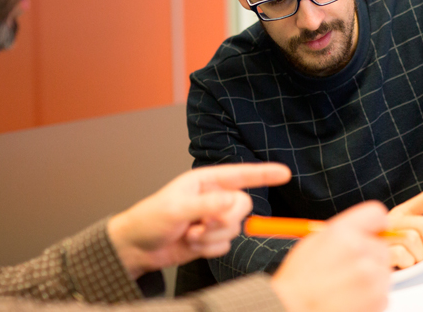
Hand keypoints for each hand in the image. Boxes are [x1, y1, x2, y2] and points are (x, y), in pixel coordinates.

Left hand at [107, 163, 290, 278]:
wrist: (137, 248)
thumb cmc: (150, 219)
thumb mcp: (177, 208)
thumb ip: (208, 205)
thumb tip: (235, 201)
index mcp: (205, 181)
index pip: (241, 174)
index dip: (264, 174)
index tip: (285, 173)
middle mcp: (213, 198)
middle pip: (242, 207)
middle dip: (224, 220)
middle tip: (201, 224)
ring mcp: (212, 219)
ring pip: (234, 229)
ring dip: (211, 237)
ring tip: (189, 234)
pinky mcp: (210, 239)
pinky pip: (224, 246)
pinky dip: (208, 249)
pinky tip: (190, 244)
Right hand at [270, 202, 390, 311]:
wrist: (294, 311)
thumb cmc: (298, 282)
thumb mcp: (313, 243)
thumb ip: (343, 232)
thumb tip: (364, 230)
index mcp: (343, 233)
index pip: (376, 213)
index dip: (374, 224)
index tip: (370, 232)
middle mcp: (361, 252)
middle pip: (381, 245)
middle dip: (369, 254)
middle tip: (348, 267)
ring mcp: (373, 278)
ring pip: (383, 269)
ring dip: (371, 276)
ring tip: (346, 286)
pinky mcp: (380, 300)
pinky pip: (384, 292)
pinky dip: (371, 296)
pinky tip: (350, 298)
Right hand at [386, 189, 422, 268]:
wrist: (372, 267)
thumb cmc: (399, 253)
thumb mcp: (419, 237)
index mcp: (404, 212)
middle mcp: (392, 218)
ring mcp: (383, 232)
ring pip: (413, 239)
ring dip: (418, 256)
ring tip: (410, 260)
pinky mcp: (378, 249)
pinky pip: (402, 255)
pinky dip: (406, 263)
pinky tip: (401, 264)